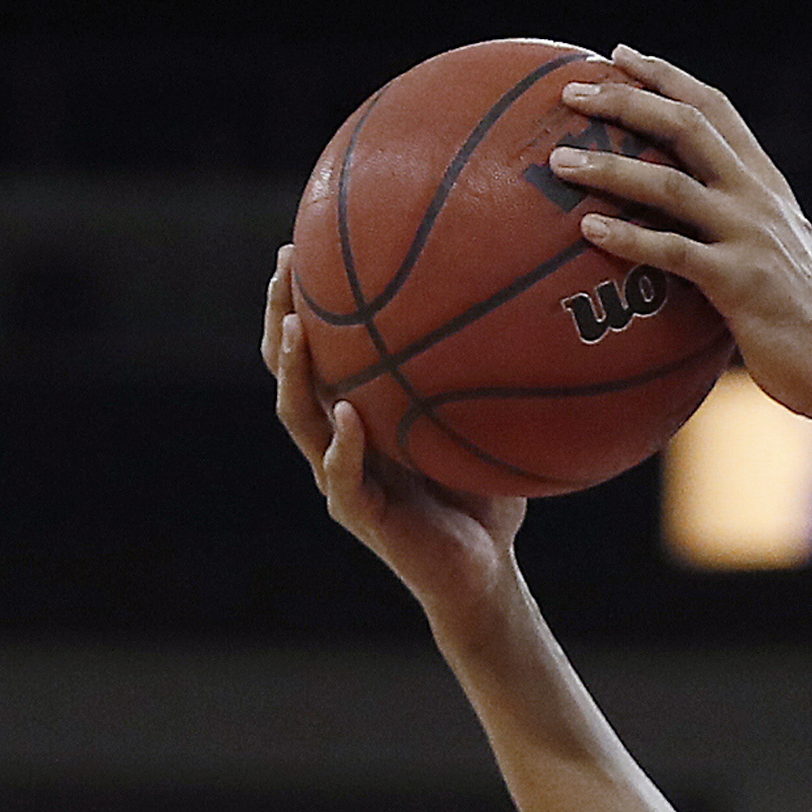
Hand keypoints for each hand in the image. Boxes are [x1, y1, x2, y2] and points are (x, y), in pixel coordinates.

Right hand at [265, 253, 529, 634]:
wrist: (486, 572)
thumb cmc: (487, 494)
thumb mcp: (489, 422)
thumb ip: (491, 374)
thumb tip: (529, 302)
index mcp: (359, 411)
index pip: (319, 346)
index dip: (304, 297)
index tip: (306, 239)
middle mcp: (339, 437)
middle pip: (291, 368)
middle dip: (282, 313)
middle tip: (287, 261)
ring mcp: (342, 476)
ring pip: (299, 417)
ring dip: (293, 372)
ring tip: (294, 329)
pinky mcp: (360, 516)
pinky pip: (342, 477)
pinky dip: (343, 446)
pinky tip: (347, 415)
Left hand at [544, 52, 811, 418]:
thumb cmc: (802, 325)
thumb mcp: (778, 257)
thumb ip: (737, 229)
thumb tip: (679, 227)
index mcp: (767, 185)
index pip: (715, 109)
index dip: (666, 76)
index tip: (619, 55)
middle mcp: (759, 199)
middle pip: (688, 125)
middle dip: (627, 99)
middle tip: (572, 91)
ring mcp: (751, 238)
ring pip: (671, 184)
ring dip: (610, 166)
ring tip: (560, 162)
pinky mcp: (741, 283)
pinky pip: (673, 252)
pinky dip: (628, 238)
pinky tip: (589, 229)